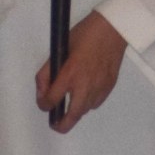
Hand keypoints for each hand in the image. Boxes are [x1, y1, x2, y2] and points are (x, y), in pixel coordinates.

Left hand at [36, 11, 126, 133]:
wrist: (111, 30)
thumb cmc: (84, 35)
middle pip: (72, 116)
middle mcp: (84, 85)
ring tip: (71, 103)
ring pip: (84, 111)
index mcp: (69, 74)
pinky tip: (86, 92)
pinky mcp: (109, 87)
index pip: (51, 100)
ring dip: (75, 111)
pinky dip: (88, 102)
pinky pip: (96, 103)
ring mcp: (99, 88)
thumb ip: (47, 73)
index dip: (43, 105)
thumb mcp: (59, 50)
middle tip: (56, 124)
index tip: (43, 104)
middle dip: (61, 125)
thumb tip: (42, 91)